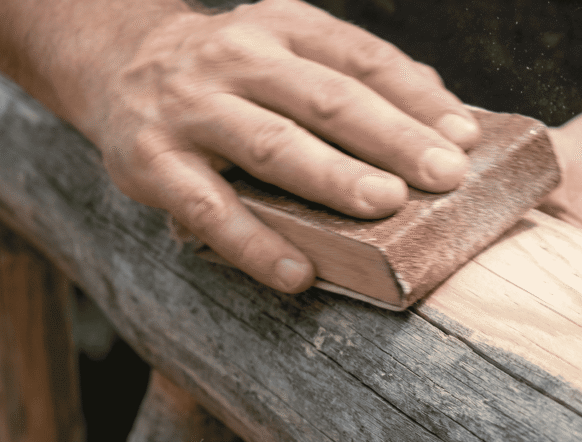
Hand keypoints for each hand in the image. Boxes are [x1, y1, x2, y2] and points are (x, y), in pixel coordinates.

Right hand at [91, 0, 480, 292]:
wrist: (116, 62)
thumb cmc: (234, 72)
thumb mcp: (290, 48)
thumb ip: (358, 76)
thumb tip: (445, 113)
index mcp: (283, 28)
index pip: (362, 58)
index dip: (416, 97)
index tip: (465, 137)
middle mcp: (238, 58)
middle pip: (326, 99)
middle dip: (392, 138)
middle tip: (445, 175)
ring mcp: (191, 109)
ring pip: (272, 145)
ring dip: (333, 177)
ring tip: (386, 206)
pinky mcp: (151, 162)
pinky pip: (209, 208)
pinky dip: (256, 243)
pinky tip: (299, 273)